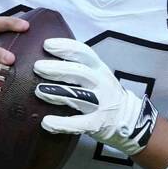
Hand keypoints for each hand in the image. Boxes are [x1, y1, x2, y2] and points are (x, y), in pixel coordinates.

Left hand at [33, 38, 157, 155]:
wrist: (130, 121)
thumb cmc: (106, 95)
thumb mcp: (98, 76)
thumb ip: (79, 68)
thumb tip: (48, 59)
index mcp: (100, 69)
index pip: (84, 53)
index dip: (66, 47)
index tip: (47, 44)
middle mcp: (101, 84)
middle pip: (80, 73)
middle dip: (57, 69)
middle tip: (37, 67)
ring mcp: (101, 104)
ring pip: (78, 96)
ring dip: (57, 93)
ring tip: (38, 91)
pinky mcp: (98, 124)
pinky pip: (79, 123)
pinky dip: (62, 123)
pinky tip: (47, 122)